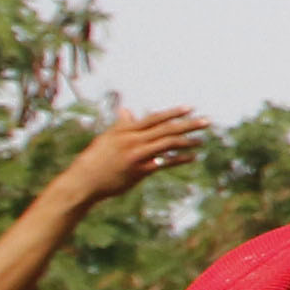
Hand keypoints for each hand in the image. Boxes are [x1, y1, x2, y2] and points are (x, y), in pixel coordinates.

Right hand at [56, 102, 211, 207]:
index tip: (190, 108)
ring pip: (167, 144)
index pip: (154, 118)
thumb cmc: (94, 159)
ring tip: (202, 140)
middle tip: (207, 121)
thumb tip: (127, 110)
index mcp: (125, 130)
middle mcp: (132, 140)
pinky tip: (192, 157)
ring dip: (188, 141)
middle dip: (188, 124)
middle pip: (166, 128)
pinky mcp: (139, 171)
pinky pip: (164, 163)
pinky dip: (179, 159)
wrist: (83, 181)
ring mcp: (136, 155)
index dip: (173, 113)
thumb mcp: (107, 138)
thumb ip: (121, 125)